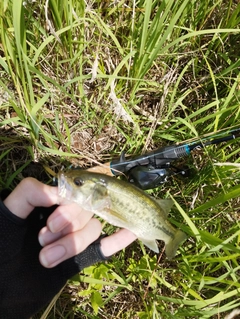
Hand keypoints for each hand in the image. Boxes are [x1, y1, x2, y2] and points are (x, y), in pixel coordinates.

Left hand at [4, 177, 136, 267]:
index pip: (77, 188)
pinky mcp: (82, 258)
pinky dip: (118, 239)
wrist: (1, 289)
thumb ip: (29, 194)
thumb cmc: (0, 248)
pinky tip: (132, 232)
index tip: (55, 218)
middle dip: (69, 223)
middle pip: (88, 208)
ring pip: (94, 229)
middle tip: (43, 237)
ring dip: (73, 243)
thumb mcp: (7, 216)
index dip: (73, 200)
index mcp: (50, 202)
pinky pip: (105, 247)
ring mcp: (76, 237)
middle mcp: (66, 216)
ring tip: (45, 258)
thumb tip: (60, 193)